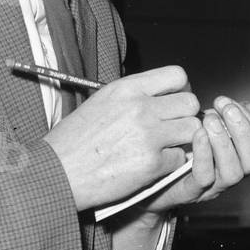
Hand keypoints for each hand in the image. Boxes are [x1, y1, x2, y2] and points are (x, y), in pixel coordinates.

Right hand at [43, 65, 200, 210]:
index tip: (175, 101)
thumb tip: (166, 96)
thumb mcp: (102, 102)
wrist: (56, 173)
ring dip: (183, 139)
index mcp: (126, 89)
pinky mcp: (152, 163)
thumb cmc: (75, 141)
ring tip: (165, 146)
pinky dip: (171, 163)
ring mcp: (148, 136)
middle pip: (191, 103)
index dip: (182, 89)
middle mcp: (140, 108)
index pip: (178, 75)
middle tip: (174, 127)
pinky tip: (153, 164)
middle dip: (185, 116)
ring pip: (193, 130)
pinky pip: (181, 158)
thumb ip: (135, 95)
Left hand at [139, 96, 249, 212]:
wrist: (148, 178)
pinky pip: (204, 178)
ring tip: (210, 121)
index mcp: (238, 157)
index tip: (226, 101)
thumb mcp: (207, 128)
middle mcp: (231, 173)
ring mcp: (212, 187)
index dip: (249, 119)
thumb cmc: (179, 150)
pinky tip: (197, 135)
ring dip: (224, 143)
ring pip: (233, 173)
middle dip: (244, 132)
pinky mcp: (190, 192)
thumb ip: (229, 118)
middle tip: (226, 110)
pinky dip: (204, 155)